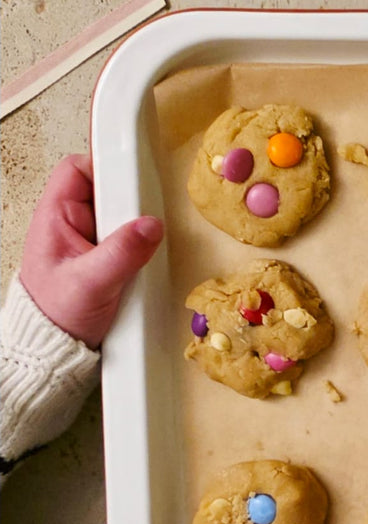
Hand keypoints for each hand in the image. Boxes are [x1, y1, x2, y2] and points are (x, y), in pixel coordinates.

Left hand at [19, 154, 162, 348]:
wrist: (54, 352)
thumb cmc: (57, 316)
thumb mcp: (91, 283)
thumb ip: (123, 253)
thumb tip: (151, 225)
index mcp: (55, 218)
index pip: (77, 169)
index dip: (104, 166)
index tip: (134, 178)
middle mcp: (71, 225)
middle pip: (106, 191)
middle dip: (129, 203)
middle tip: (145, 217)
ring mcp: (90, 243)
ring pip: (120, 217)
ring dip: (137, 228)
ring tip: (147, 243)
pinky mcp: (106, 261)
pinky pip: (128, 241)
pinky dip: (141, 247)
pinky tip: (147, 260)